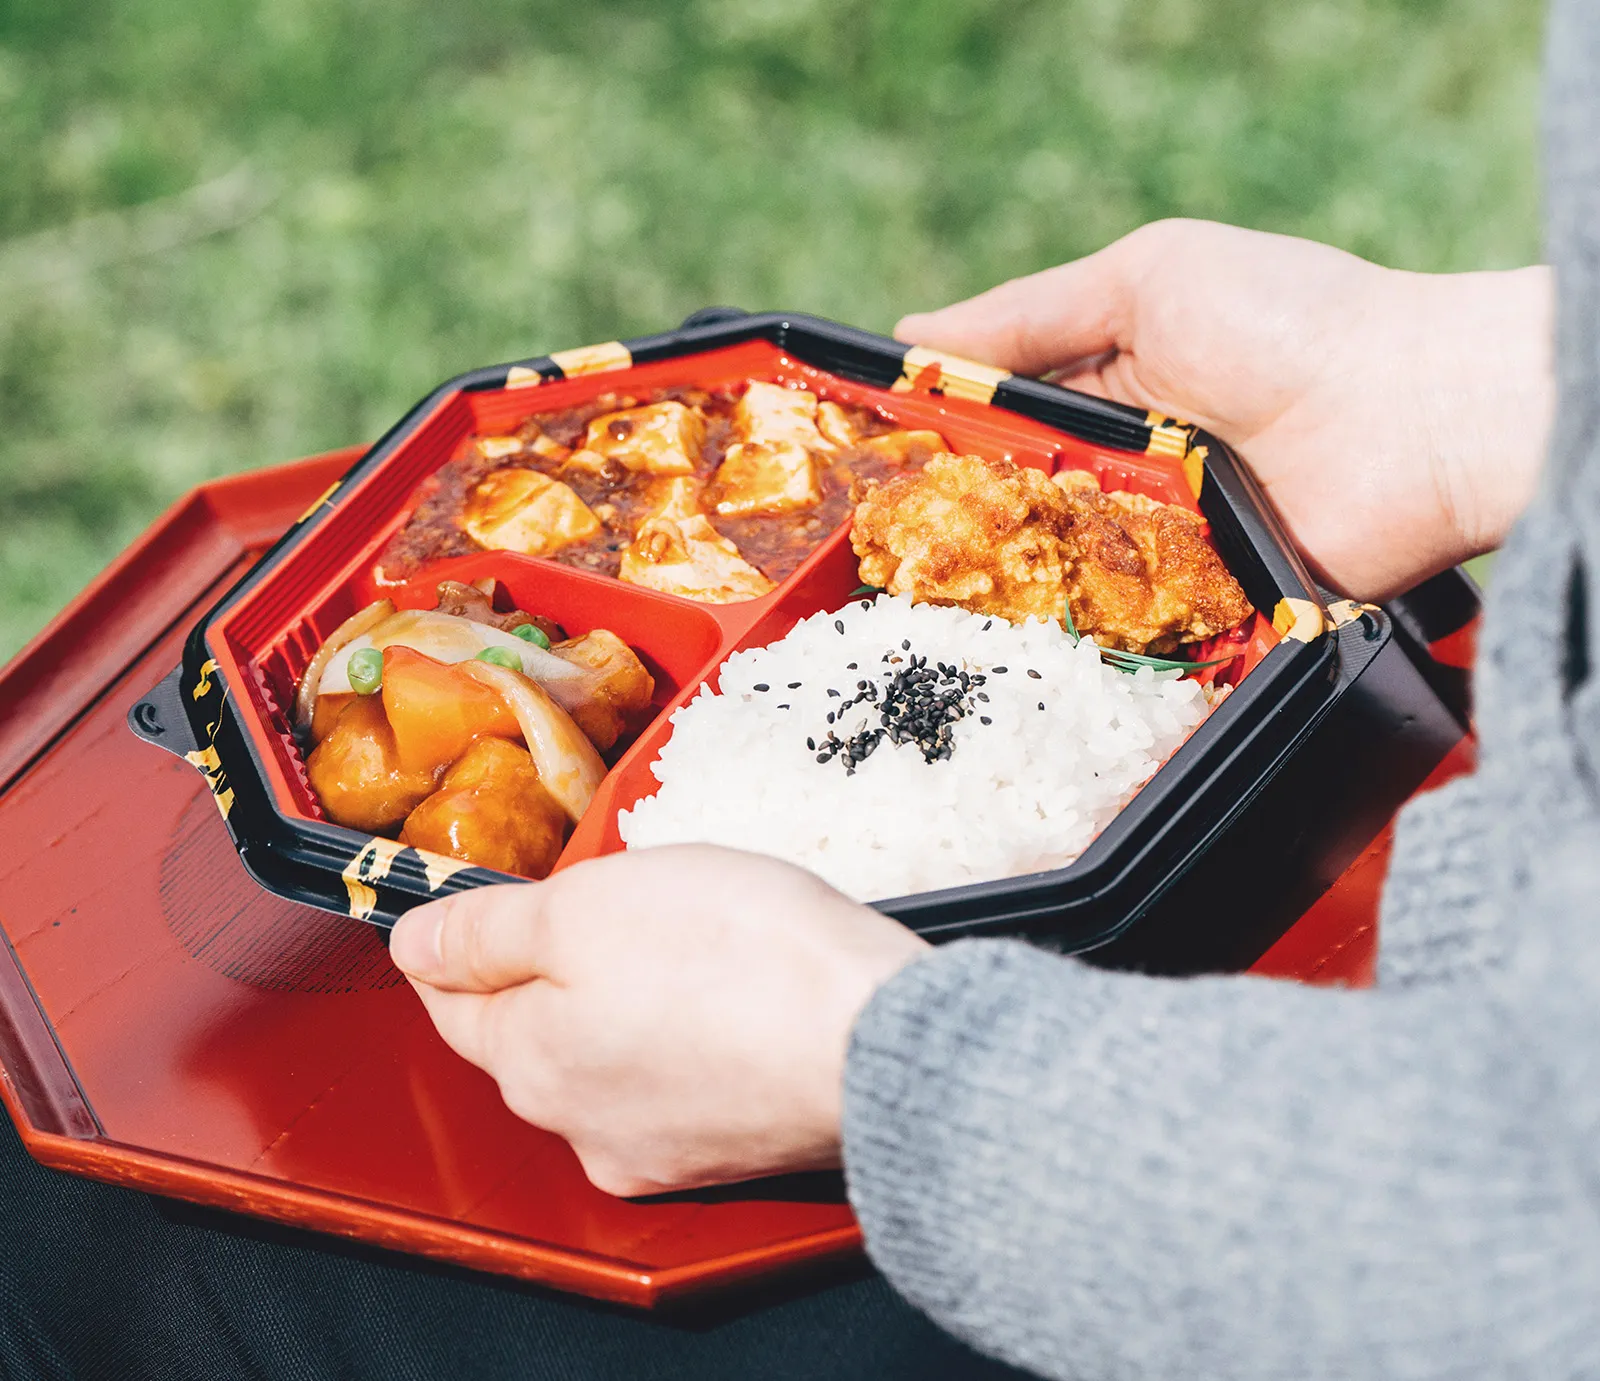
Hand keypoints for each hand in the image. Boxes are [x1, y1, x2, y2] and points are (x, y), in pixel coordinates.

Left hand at [388, 845, 928, 1195]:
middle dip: (556, 965)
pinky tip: (733, 990)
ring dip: (629, 998)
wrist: (880, 1035)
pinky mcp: (734, 1146)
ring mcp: (664, 1146)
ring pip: (613, 1054)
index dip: (454, 941)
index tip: (467, 906)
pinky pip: (683, 1077)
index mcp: (531, 1063)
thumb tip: (411, 942)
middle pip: (536, 1032)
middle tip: (610, 901)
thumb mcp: (582, 907)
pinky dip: (691, 1032)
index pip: (451, 1002)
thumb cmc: (743, 960)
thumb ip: (485, 930)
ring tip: (689, 937)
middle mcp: (585, 1125)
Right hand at [897, 218, 1552, 598]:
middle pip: (1007, 503)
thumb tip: (908, 338)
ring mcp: (1152, 545)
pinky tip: (994, 644)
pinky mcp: (1186, 610)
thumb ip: (1029, 313)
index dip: (927, 436)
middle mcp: (1120, 469)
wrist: (1416, 421)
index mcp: (1106, 386)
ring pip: (1044, 573)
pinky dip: (1061, 634)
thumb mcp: (1149, 277)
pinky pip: (1107, 630)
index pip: (991, 418)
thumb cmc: (1289, 322)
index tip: (855, 457)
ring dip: (992, 582)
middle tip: (865, 544)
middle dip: (944, 520)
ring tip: (905, 600)